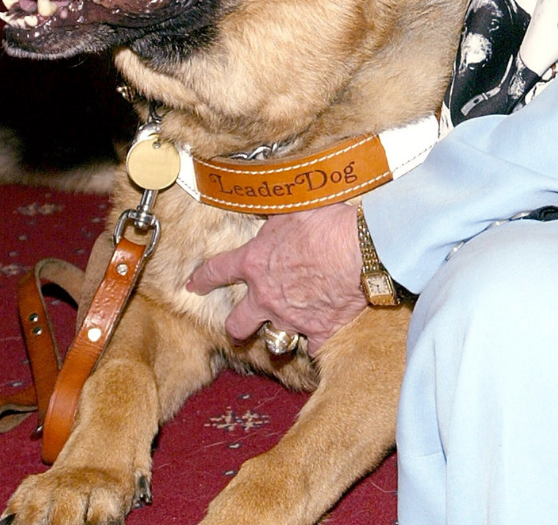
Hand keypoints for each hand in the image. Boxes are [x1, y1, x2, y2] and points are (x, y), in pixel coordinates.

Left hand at [185, 202, 366, 350]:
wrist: (363, 248)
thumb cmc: (328, 222)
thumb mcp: (292, 210)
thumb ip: (274, 221)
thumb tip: (267, 212)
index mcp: (256, 263)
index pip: (217, 271)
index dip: (202, 279)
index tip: (194, 285)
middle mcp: (266, 296)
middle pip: (237, 323)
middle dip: (236, 325)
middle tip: (241, 324)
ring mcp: (291, 318)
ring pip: (274, 338)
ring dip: (279, 332)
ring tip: (289, 325)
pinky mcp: (319, 331)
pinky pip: (312, 347)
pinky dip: (317, 342)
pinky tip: (323, 335)